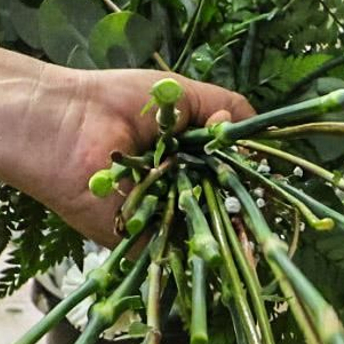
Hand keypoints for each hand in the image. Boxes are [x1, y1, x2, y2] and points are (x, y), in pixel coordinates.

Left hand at [13, 68, 254, 243]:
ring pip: (207, 230)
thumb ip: (226, 108)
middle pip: (225, 206)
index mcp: (188, 158)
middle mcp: (178, 191)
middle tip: (272, 204)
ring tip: (252, 218)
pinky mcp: (140, 241)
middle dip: (248, 206)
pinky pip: (178, 249)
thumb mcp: (182, 94)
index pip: (231, 176)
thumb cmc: (116, 102)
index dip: (252, 177)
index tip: (278, 180)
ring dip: (229, 224)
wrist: (64, 123)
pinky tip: (225, 235)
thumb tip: (250, 135)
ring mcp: (160, 218)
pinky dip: (201, 242)